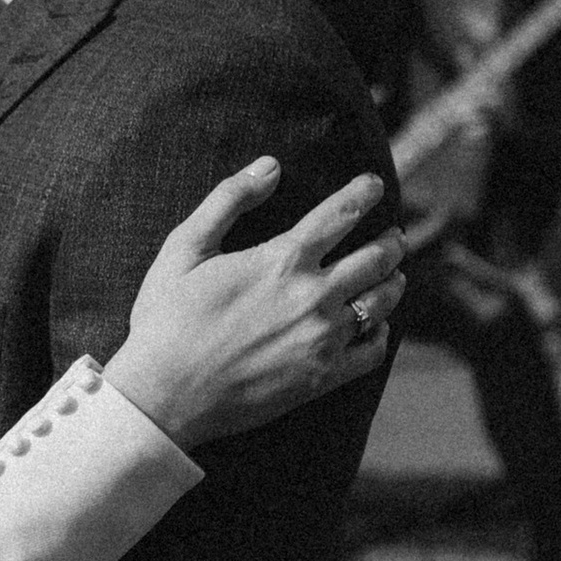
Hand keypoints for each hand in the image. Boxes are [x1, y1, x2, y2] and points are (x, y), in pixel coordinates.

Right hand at [108, 162, 404, 446]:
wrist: (165, 395)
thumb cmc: (166, 319)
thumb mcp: (184, 247)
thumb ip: (228, 199)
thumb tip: (270, 165)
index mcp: (282, 260)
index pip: (342, 213)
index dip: (364, 193)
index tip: (374, 184)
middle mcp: (313, 296)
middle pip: (375, 257)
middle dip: (390, 240)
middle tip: (394, 234)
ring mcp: (322, 339)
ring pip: (381, 301)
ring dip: (394, 280)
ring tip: (395, 273)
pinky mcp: (322, 378)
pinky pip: (371, 351)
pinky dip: (381, 333)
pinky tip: (376, 325)